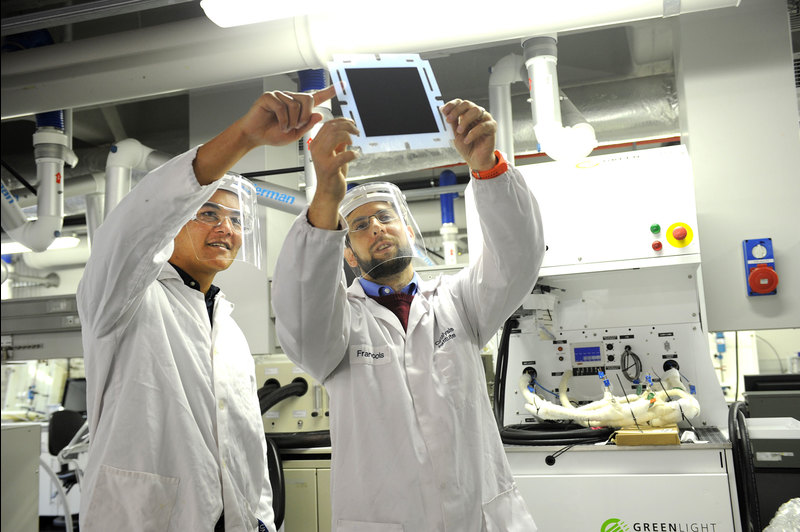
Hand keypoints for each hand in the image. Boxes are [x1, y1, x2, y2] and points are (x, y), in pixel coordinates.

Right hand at [193, 86, 337, 185]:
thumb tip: (319, 114)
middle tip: (294, 127)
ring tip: (283, 126)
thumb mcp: (295, 134)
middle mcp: (290, 98)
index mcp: (298, 106)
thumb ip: (308, 125)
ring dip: (291, 121)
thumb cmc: (272, 134)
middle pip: (308, 100)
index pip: (317, 96)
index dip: (330, 91)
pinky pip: (282, 106)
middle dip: (304, 117)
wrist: (255, 136)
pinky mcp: (269, 97)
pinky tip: (277, 124)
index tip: (342, 85)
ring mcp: (280, 95)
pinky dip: (282, 120)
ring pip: (295, 105)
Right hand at [307, 118, 359, 229]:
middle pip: (332, 128)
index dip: (342, 121)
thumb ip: (339, 142)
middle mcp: (316, 149)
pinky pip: (343, 155)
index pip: (328, 125)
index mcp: (316, 144)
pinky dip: (352, 154)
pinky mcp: (329, 168)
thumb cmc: (332, 175)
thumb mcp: (336, 154)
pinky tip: (355, 155)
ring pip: (335, 137)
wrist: (328, 194)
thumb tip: (347, 130)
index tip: (352, 123)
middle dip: (347, 126)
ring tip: (353, 144)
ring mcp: (321, 159)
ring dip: (348, 136)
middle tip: (356, 132)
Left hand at [441, 99, 497, 170]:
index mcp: (466, 114)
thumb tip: (444, 112)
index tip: (443, 111)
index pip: (460, 103)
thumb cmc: (466, 146)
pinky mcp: (492, 127)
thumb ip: (452, 123)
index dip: (451, 105)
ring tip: (459, 131)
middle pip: (467, 104)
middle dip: (456, 111)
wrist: (475, 159)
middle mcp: (476, 114)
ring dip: (465, 120)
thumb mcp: (454, 134)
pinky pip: (483, 125)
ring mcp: (485, 119)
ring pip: (476, 110)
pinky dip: (473, 133)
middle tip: (449, 120)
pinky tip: (467, 140)